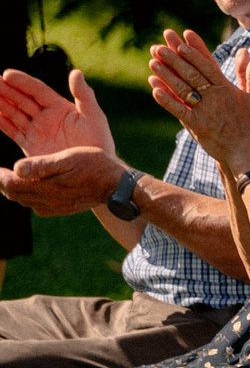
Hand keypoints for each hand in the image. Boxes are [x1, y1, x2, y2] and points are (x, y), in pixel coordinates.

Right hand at [0, 66, 113, 158]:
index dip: (23, 82)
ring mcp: (36, 130)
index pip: (37, 90)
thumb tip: (76, 72)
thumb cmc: (98, 142)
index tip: (7, 74)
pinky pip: (12, 131)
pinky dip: (2, 123)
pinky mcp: (30, 145)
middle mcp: (45, 116)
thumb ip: (84, 95)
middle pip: (22, 99)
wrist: (93, 171)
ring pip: (13, 113)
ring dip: (1, 103)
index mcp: (60, 107)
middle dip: (6, 90)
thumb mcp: (94, 116)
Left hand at [0, 146, 128, 215]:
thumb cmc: (96, 166)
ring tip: (13, 180)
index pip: (11, 185)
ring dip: (15, 192)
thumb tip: (16, 169)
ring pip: (26, 202)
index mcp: (46, 187)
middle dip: (4, 185)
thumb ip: (41, 165)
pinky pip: (39, 207)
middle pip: (15, 195)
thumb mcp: (69, 159)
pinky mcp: (64, 209)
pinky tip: (34, 190)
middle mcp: (48, 200)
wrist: (119, 186)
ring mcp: (56, 207)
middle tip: (0, 174)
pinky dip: (29, 198)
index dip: (0, 177)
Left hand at [148, 33, 249, 174]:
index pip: (209, 65)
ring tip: (152, 62)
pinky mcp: (198, 126)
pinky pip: (180, 111)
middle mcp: (216, 97)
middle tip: (159, 46)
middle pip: (192, 74)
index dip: (195, 51)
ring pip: (183, 89)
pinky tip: (155, 90)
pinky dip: (167, 100)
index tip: (184, 38)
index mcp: (228, 89)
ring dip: (167, 75)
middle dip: (175, 59)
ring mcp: (206, 111)